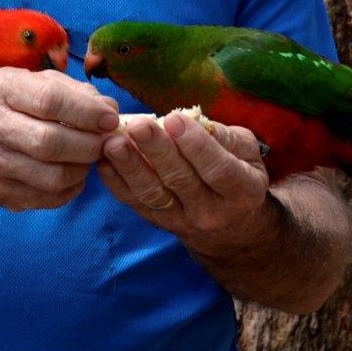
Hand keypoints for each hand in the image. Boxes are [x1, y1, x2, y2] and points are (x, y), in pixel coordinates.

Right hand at [0, 68, 119, 211]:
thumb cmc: (11, 104)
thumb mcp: (35, 83)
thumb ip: (75, 91)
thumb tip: (110, 110)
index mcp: (2, 88)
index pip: (49, 100)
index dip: (87, 112)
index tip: (110, 119)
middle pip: (51, 143)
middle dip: (90, 144)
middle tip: (106, 142)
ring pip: (53, 177)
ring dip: (83, 169)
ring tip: (89, 157)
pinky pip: (49, 198)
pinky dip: (72, 188)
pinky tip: (73, 172)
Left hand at [97, 110, 272, 256]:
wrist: (232, 231)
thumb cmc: (239, 175)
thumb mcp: (247, 154)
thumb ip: (225, 137)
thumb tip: (192, 120)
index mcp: (241, 191)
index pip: (218, 169)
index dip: (196, 145)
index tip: (173, 119)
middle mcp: (211, 211)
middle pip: (180, 180)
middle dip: (156, 151)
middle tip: (137, 125)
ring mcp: (181, 220)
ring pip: (152, 194)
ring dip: (130, 167)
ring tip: (113, 143)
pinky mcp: (157, 222)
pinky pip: (135, 202)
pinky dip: (117, 182)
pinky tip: (104, 160)